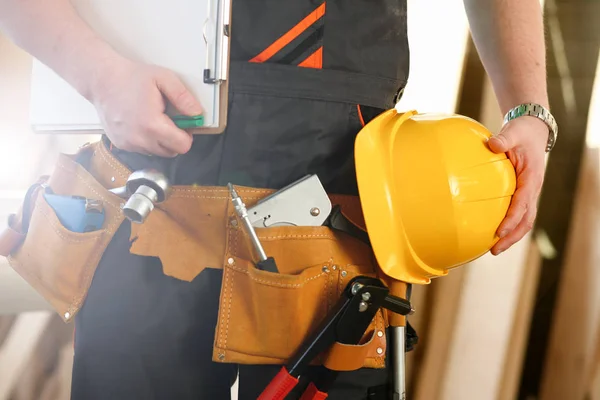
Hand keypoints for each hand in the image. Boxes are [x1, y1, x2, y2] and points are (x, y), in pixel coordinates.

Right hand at [90, 57, 202, 156]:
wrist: (101, 80)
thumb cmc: (131, 77)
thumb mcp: (163, 79)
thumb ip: (183, 97)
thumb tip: (197, 114)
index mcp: (152, 125)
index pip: (182, 146)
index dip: (187, 135)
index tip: (183, 123)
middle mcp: (139, 140)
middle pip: (171, 152)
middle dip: (175, 138)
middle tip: (169, 119)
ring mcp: (128, 144)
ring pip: (157, 152)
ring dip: (160, 140)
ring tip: (153, 119)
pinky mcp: (121, 145)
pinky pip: (143, 149)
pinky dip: (147, 140)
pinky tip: (141, 123)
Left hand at [487, 116, 548, 254]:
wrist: (532, 131)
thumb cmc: (521, 132)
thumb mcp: (512, 132)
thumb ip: (503, 140)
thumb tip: (492, 144)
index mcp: (531, 177)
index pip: (523, 203)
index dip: (512, 219)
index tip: (499, 232)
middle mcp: (533, 188)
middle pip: (527, 219)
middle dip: (512, 236)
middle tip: (494, 250)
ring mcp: (530, 193)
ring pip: (525, 220)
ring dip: (511, 236)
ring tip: (494, 250)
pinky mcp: (523, 194)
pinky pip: (519, 214)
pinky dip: (509, 227)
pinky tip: (493, 235)